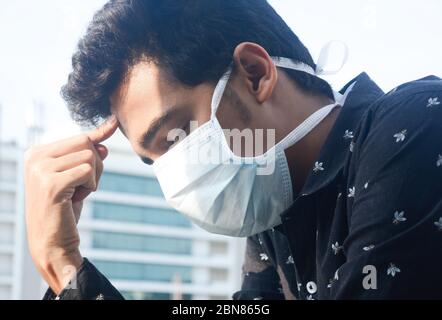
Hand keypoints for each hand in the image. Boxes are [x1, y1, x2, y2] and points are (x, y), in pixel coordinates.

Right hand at [24, 116, 118, 294]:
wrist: (53, 241)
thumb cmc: (65, 208)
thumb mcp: (77, 177)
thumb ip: (88, 156)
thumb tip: (106, 138)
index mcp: (36, 152)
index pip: (79, 137)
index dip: (98, 139)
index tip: (113, 122)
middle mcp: (35, 157)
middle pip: (86, 143)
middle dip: (96, 165)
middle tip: (83, 186)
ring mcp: (41, 169)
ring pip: (90, 157)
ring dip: (92, 179)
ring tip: (75, 194)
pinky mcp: (51, 183)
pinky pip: (88, 171)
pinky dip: (90, 186)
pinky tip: (75, 199)